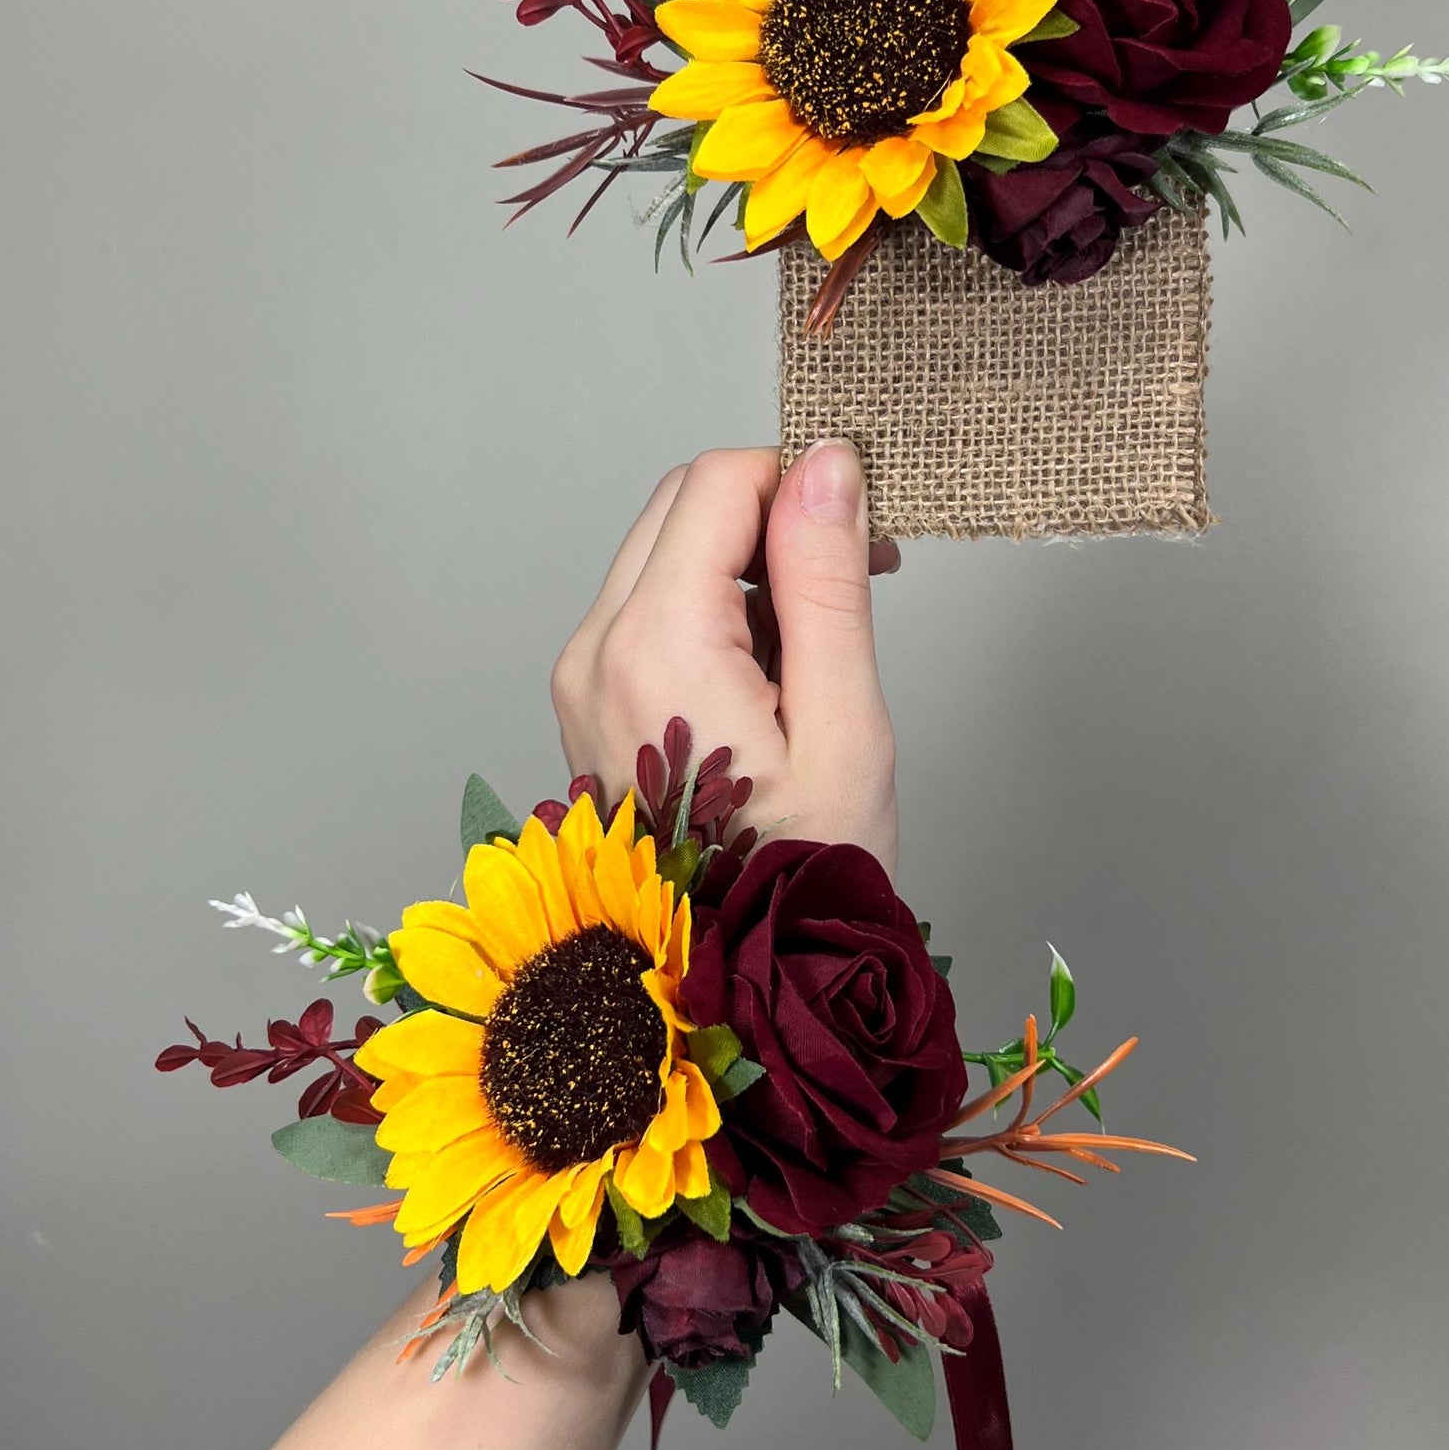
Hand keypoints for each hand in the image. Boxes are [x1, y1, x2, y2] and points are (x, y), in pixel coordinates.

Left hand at [550, 442, 900, 875]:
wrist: (739, 985)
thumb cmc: (801, 875)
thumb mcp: (843, 723)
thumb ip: (827, 581)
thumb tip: (828, 464)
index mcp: (656, 644)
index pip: (719, 482)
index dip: (801, 480)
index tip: (867, 532)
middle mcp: (596, 649)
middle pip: (682, 503)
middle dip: (773, 512)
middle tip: (858, 574)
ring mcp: (581, 678)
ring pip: (663, 550)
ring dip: (746, 562)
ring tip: (821, 642)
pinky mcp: (587, 701)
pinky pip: (647, 608)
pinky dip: (712, 607)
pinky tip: (771, 674)